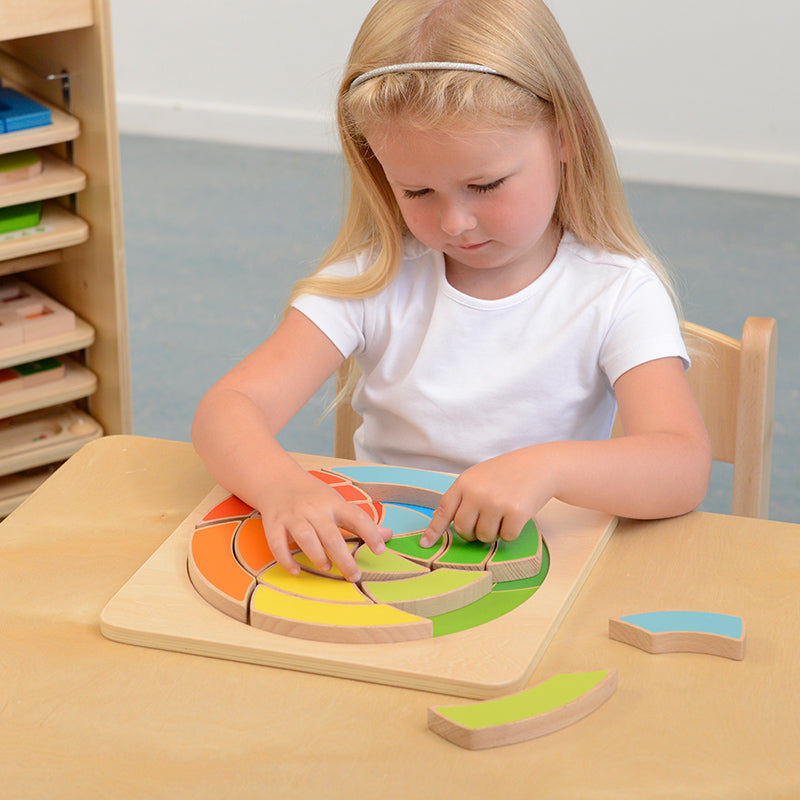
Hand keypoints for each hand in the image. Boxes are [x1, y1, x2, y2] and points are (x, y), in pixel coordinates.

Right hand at [256, 471, 391, 581]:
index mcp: (333, 503)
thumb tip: (388, 535)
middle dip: (344, 558)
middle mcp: (314, 509)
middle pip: (331, 536)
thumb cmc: (313, 496)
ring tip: (327, 568)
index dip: (370, 533)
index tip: (380, 550)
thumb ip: (360, 521)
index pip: (356, 517)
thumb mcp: (338, 503)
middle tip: (355, 576)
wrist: (278, 480)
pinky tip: (295, 570)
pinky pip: (278, 544)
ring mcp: (293, 516)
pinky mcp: (274, 524)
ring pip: (306, 538)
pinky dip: (286, 560)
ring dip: (317, 557)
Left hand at [420, 449, 555, 546]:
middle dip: (473, 532)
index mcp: (465, 482)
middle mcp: (477, 492)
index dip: (434, 530)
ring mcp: (496, 503)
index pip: (444, 510)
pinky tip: (516, 515)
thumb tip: (443, 522)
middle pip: (464, 530)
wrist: (539, 465)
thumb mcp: (478, 477)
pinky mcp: (516, 513)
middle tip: (486, 521)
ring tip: (503, 513)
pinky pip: (506, 537)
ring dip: (494, 532)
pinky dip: (511, 531)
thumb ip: (462, 497)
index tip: (425, 544)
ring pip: (484, 537)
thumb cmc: (506, 473)